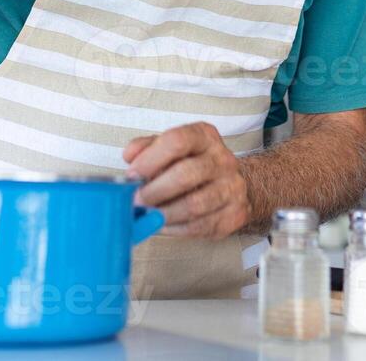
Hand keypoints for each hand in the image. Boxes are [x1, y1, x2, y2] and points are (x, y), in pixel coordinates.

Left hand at [124, 122, 248, 238]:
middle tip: (135, 202)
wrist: (231, 185)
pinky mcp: (235, 214)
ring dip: (163, 214)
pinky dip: (174, 228)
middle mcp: (223, 159)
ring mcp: (232, 187)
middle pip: (185, 174)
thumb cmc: (192, 164)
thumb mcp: (170, 148)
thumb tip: (130, 156)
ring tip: (145, 216)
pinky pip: (200, 226)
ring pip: (194, 205)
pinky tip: (161, 225)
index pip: (177, 141)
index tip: (132, 176)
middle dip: (154, 191)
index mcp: (204, 136)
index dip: (150, 159)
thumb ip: (146, 147)